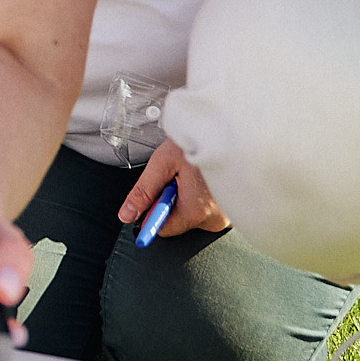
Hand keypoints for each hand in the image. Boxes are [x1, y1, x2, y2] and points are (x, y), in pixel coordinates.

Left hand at [116, 140, 230, 237]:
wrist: (227, 131)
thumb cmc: (199, 142)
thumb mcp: (163, 163)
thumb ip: (143, 192)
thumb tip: (127, 214)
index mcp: (196, 212)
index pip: (163, 229)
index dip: (152, 212)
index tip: (150, 199)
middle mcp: (215, 219)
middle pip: (179, 220)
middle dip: (171, 201)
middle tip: (178, 177)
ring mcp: (227, 215)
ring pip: (194, 213)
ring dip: (187, 197)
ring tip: (193, 174)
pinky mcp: (232, 209)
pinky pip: (209, 208)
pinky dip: (202, 195)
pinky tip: (204, 178)